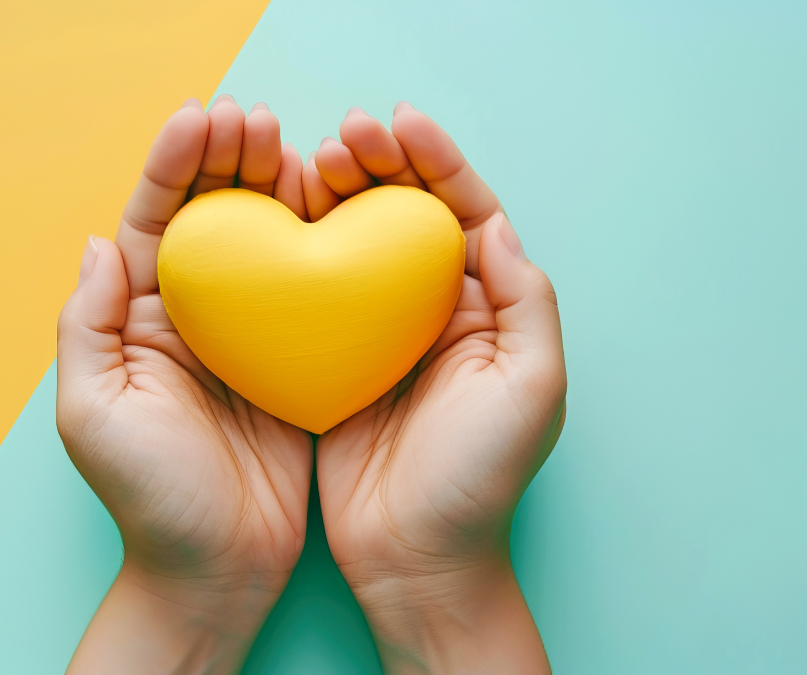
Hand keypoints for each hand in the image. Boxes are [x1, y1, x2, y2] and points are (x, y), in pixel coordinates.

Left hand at [55, 96, 312, 673]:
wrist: (217, 568)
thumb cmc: (150, 499)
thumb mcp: (93, 413)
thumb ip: (88, 326)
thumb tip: (100, 243)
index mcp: (139, 321)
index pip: (156, 224)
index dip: (175, 167)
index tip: (202, 120)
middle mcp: (195, 317)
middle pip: (212, 219)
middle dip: (230, 161)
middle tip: (257, 120)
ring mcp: (250, 336)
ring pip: (265, 242)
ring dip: (279, 188)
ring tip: (298, 147)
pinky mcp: (298, 360)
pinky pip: (312, 290)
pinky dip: (323, 244)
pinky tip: (338, 209)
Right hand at [313, 103, 566, 673]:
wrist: (416, 559)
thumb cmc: (480, 480)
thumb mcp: (531, 388)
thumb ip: (525, 301)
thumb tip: (494, 226)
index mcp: (487, 309)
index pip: (464, 214)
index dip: (436, 162)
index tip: (399, 123)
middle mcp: (434, 312)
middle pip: (406, 218)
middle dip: (379, 167)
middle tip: (342, 137)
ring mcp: (379, 336)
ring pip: (357, 244)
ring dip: (335, 197)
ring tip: (307, 163)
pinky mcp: (332, 362)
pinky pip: (315, 293)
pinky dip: (297, 251)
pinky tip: (276, 221)